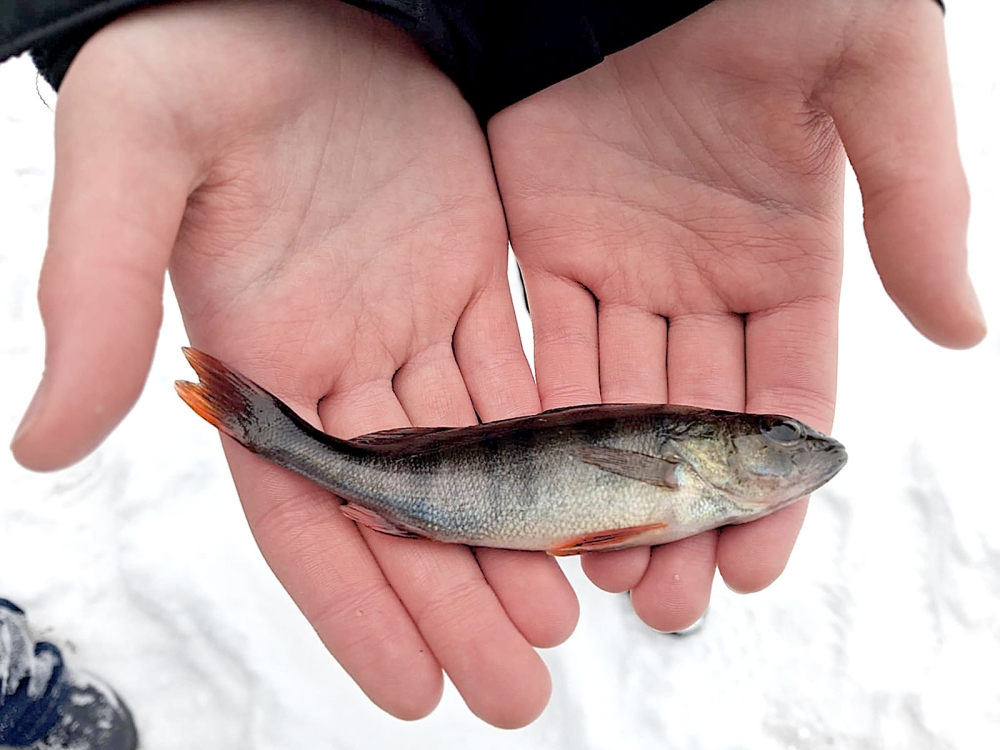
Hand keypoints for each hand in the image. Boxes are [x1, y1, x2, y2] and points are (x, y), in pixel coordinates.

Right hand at [10, 0, 576, 726]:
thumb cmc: (202, 59)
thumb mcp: (132, 164)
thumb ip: (95, 302)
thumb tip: (45, 443)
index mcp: (256, 359)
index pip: (305, 517)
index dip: (355, 608)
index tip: (411, 691)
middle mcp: (335, 363)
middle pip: (402, 512)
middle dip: (454, 605)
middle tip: (515, 692)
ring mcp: (405, 327)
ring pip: (469, 461)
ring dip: (511, 545)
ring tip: (558, 627)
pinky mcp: (465, 282)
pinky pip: (514, 382)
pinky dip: (547, 447)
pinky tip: (582, 505)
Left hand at [487, 0, 983, 628]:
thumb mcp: (877, 80)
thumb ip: (917, 204)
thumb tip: (963, 330)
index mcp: (788, 256)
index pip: (782, 401)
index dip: (770, 490)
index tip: (752, 568)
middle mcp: (703, 278)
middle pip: (692, 424)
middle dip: (680, 518)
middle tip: (664, 602)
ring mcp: (623, 262)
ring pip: (615, 402)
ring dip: (606, 489)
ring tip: (598, 572)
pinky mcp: (547, 239)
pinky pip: (548, 342)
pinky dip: (542, 416)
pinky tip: (537, 487)